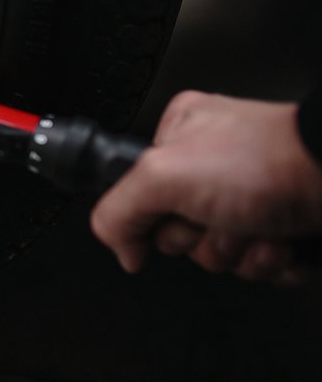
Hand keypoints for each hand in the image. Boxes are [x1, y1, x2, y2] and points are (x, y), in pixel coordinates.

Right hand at [91, 91, 321, 282]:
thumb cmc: (266, 159)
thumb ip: (118, 209)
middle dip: (206, 240)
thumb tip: (122, 249)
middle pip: (182, 233)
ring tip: (262, 226)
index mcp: (179, 137)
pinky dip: (271, 262)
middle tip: (224, 217)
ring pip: (222, 253)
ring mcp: (250, 193)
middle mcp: (213, 163)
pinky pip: (259, 264)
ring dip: (242, 253)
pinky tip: (282, 240)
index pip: (141, 197)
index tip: (176, 215)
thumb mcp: (163, 175)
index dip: (158, 219)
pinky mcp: (283, 222)